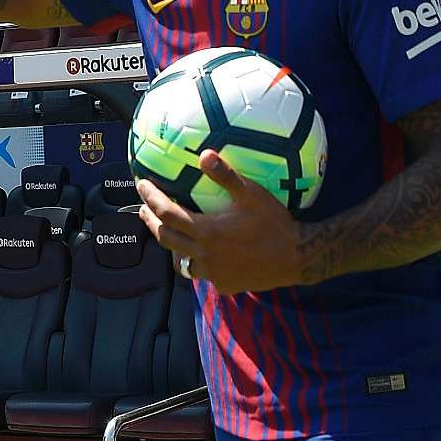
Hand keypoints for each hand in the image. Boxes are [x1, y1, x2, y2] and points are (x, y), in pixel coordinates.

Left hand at [136, 151, 303, 295]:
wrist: (299, 258)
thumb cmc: (275, 223)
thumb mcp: (252, 195)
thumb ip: (226, 176)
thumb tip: (204, 155)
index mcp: (206, 231)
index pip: (166, 212)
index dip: (150, 198)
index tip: (141, 185)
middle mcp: (204, 255)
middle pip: (165, 238)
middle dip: (150, 222)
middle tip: (143, 210)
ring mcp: (213, 273)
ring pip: (181, 262)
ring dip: (173, 246)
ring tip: (170, 234)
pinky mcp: (225, 285)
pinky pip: (203, 274)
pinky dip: (198, 263)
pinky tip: (203, 256)